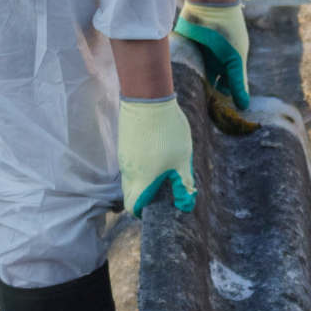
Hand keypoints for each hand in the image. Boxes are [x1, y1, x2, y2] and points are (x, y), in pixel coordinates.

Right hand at [117, 96, 195, 214]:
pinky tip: (158, 152)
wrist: (148, 98)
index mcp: (141, 180)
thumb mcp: (183, 159)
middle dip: (145, 196)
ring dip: (145, 178)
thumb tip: (186, 202)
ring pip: (132, 177)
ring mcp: (124, 156)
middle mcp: (127, 171)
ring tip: (165, 167)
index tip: (158, 207)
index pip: (132, 206)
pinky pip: (132, 162)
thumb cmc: (168, 131)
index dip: (143, 211)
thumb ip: (184, 182)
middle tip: (164, 189)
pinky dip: (143, 164)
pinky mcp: (124, 143)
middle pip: (131, 193)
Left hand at [171, 2, 250, 108]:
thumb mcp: (235, 60)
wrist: (209, 5)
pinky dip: (178, 73)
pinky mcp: (183, 48)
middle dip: (204, 95)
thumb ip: (238, 83)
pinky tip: (173, 86)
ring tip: (183, 103)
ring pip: (193, 76)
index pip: (227, 87)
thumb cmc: (228, 33)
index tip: (216, 115)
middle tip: (196, 112)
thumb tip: (244, 108)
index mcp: (229, 64)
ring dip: (190, 86)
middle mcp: (214, 60)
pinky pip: (180, 64)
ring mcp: (198, 54)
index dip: (223, 100)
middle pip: (208, 84)